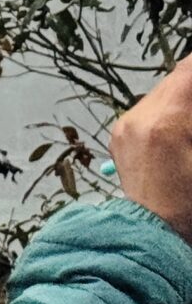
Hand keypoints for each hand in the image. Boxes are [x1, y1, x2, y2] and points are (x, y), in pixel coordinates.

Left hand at [113, 55, 191, 242]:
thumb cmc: (189, 203)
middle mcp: (139, 117)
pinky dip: (169, 111)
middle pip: (179, 78)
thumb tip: (191, 93)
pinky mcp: (119, 135)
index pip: (190, 69)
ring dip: (185, 98)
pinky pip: (149, 109)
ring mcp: (125, 125)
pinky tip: (181, 132)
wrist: (153, 234)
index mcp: (167, 121)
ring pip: (164, 92)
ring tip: (189, 125)